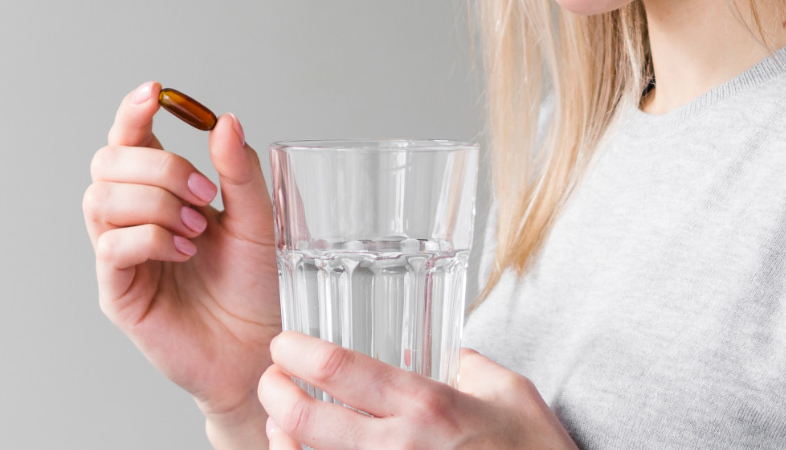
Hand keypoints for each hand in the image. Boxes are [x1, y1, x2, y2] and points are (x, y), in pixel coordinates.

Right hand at [84, 81, 280, 439]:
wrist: (261, 351)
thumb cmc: (255, 287)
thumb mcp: (257, 221)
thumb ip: (239, 172)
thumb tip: (224, 120)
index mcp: (160, 191)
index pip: (129, 137)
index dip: (133, 111)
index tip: (156, 92)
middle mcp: (131, 217)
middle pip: (106, 161)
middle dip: (156, 164)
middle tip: (203, 192)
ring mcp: (119, 254)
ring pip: (100, 199)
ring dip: (153, 201)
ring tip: (196, 228)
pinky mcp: (117, 292)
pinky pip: (112, 246)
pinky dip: (150, 238)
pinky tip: (183, 252)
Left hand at [257, 332, 576, 449]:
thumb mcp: (514, 397)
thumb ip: (473, 367)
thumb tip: (452, 354)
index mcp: (428, 406)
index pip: (339, 368)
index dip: (296, 352)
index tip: (283, 345)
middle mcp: (401, 447)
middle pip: (305, 419)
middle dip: (274, 394)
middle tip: (271, 380)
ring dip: (283, 440)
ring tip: (281, 424)